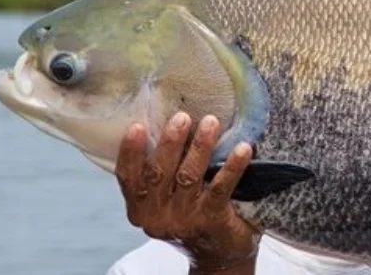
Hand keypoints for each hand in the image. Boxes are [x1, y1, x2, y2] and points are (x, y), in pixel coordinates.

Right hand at [114, 113, 260, 273]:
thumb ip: (162, 171)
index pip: (128, 178)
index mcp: (140, 208)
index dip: (130, 152)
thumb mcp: (168, 198)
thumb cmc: (192, 214)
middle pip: (158, 174)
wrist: (218, 253)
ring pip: (188, 177)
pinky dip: (232, 166)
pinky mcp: (210, 220)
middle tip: (182, 117)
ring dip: (200, 147)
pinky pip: (220, 188)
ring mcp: (183, 220)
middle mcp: (156, 217)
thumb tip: (167, 120)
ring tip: (211, 122)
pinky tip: (243, 149)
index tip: (137, 126)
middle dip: (170, 143)